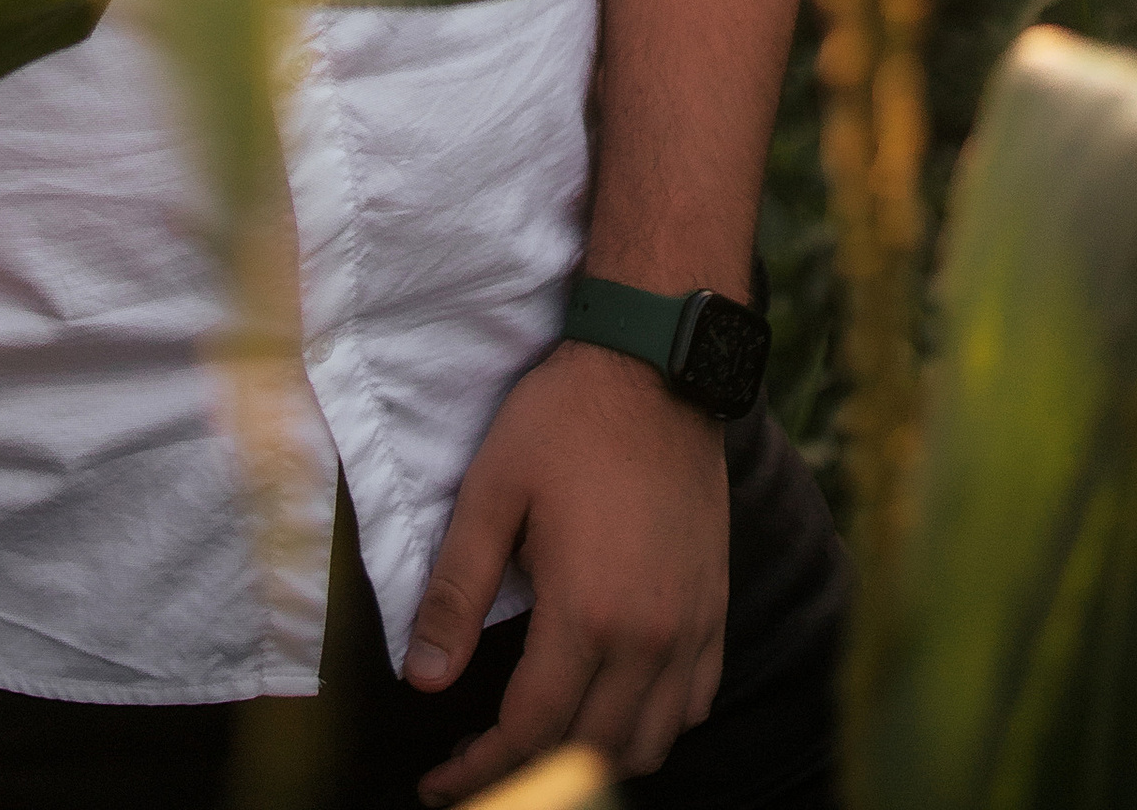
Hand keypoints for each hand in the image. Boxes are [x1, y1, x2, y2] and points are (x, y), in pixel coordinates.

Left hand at [403, 343, 728, 801]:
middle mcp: (649, 638)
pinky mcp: (715, 607)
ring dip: (592, 758)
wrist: (657, 368)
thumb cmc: (564, 422)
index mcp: (588, 613)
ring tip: (541, 743)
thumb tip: (422, 678)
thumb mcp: (491, 492)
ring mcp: (691, 627)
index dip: (481, 770)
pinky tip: (615, 709)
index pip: (531, 731)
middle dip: (528, 774)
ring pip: (649, 741)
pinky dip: (653, 727)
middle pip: (590, 750)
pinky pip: (693, 704)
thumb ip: (456, 592)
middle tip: (479, 767)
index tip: (439, 785)